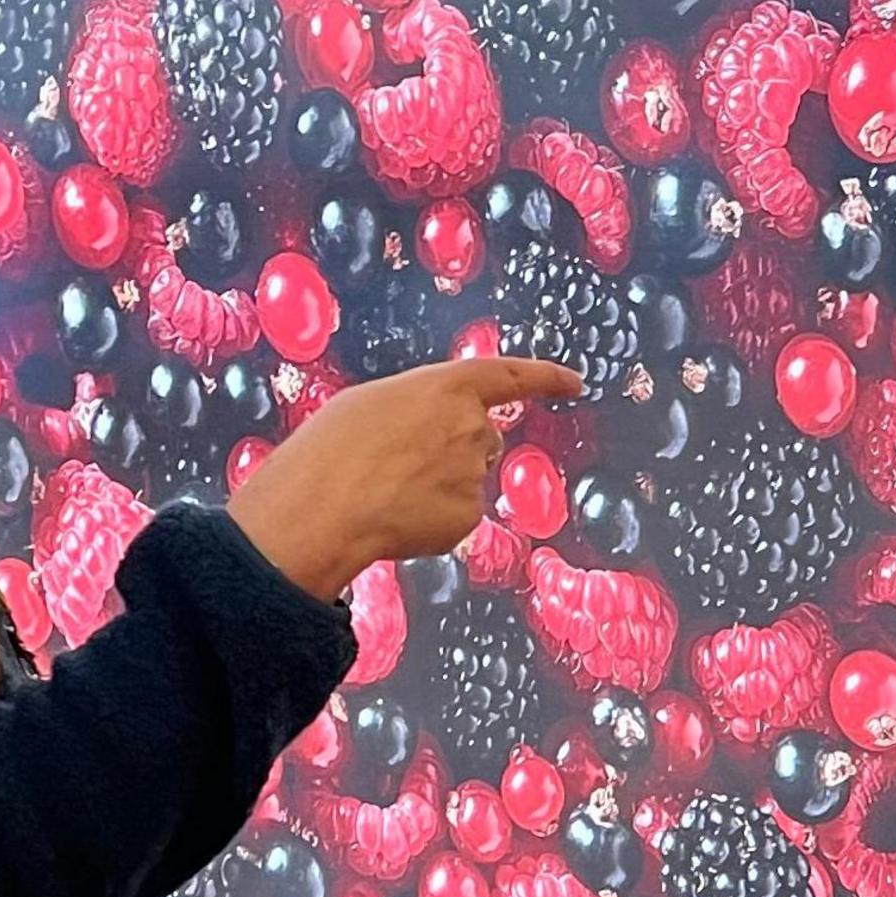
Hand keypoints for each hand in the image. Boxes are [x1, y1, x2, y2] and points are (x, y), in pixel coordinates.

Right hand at [230, 355, 583, 598]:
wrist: (321, 508)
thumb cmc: (330, 449)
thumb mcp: (369, 405)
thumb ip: (416, 410)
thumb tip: (426, 437)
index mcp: (447, 387)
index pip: (512, 376)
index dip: (546, 378)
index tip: (574, 383)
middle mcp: (472, 427)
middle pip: (481, 437)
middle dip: (452, 449)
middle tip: (396, 464)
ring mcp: (474, 474)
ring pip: (465, 479)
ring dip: (436, 485)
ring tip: (384, 492)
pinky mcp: (468, 517)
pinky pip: (456, 516)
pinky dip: (430, 520)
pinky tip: (395, 519)